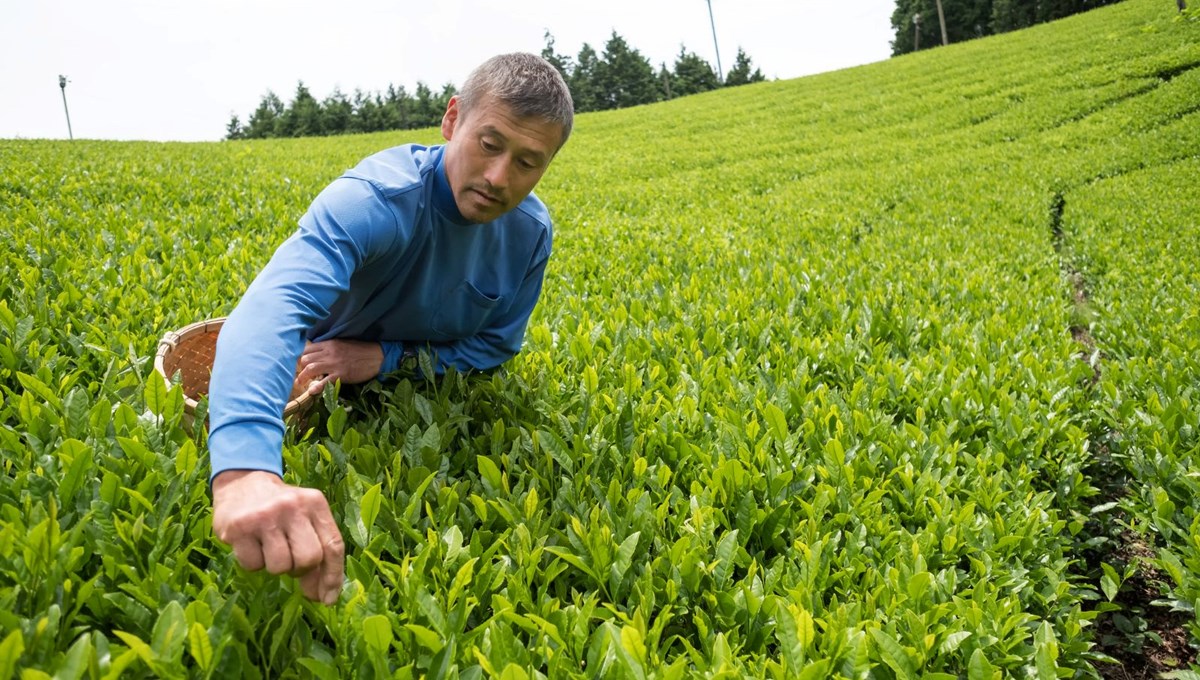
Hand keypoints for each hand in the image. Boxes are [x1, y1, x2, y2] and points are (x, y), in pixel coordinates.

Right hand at [211, 470, 344, 604]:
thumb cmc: (280, 510)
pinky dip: (253, 563)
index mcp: (315, 503)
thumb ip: (317, 551)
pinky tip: (251, 544)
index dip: (333, 577)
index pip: (333, 545)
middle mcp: (293, 506)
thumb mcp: (304, 519)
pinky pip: (253, 566)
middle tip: (289, 560)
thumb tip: (321, 596)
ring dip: (275, 567)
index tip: (328, 599)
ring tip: (268, 548)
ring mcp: (265, 515)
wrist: (242, 482)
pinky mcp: (240, 527)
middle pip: (309, 559)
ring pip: (280, 566)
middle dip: (300, 570)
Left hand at [295, 339, 383, 395]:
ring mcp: (335, 364)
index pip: (308, 348)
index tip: (301, 363)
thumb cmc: (361, 350)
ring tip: (299, 382)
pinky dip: (316, 387)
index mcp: (329, 344)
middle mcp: (329, 352)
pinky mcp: (341, 375)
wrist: (377, 356)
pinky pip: (324, 381)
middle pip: (306, 358)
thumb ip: (329, 347)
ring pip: (311, 368)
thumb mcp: (343, 344)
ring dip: (302, 376)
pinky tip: (311, 391)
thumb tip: (317, 353)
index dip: (301, 356)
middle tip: (300, 373)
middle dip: (300, 367)